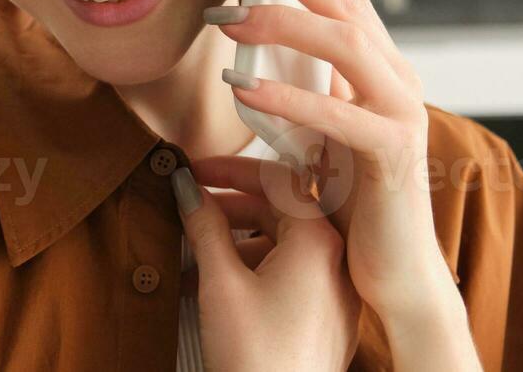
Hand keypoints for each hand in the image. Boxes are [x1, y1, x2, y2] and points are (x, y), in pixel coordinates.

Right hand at [176, 165, 358, 371]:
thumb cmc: (255, 357)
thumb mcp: (219, 282)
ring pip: (286, 242)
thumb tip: (185, 186)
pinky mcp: (331, 317)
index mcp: (318, 241)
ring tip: (196, 250)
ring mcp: (338, 290)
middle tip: (190, 205)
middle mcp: (337, 259)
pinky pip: (295, 273)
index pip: (277, 179)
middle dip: (232, 206)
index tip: (193, 170)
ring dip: (241, 239)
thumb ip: (204, 226)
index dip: (230, 169)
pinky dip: (258, 266)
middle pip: (283, 209)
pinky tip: (219, 282)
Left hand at [205, 0, 479, 368]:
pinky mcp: (389, 155)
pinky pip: (337, 114)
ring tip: (229, 19)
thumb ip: (298, 99)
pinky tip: (246, 90)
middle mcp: (396, 78)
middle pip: (343, 0)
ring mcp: (399, 113)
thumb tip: (248, 73)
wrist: (397, 272)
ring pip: (344, 43)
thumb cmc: (356, 205)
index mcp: (380, 68)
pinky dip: (289, 98)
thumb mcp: (321, 138)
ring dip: (282, 22)